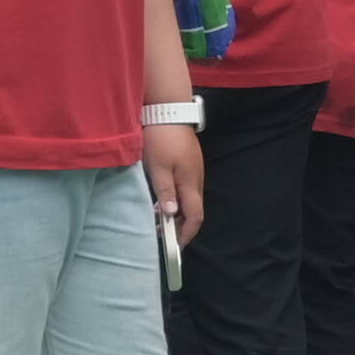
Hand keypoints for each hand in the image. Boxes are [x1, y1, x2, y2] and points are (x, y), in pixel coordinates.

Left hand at [144, 121, 205, 247]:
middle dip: (181, 225)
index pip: (195, 216)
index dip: (187, 233)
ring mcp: (195, 170)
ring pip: (190, 198)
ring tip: (159, 216)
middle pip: (194, 209)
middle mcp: (196, 179)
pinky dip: (177, 197)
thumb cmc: (161, 140)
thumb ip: (166, 192)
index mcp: (190, 183)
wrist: (169, 110)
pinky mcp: (190, 162)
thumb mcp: (158, 168)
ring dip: (178, 211)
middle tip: (162, 232)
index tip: (175, 244)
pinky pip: (187, 187)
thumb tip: (173, 215)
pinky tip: (163, 196)